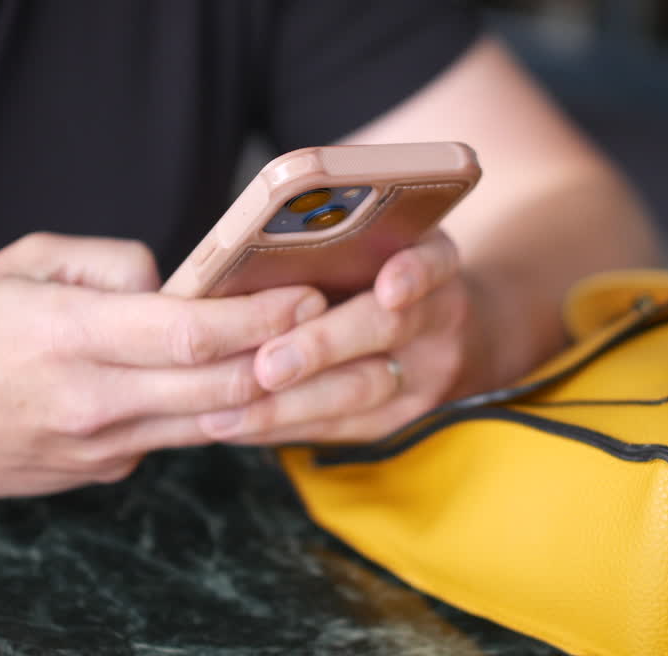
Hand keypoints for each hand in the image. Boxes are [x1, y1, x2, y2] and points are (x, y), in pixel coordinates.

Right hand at [0, 233, 325, 504]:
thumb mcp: (22, 261)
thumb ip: (111, 262)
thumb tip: (180, 280)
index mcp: (70, 336)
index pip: (192, 332)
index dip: (261, 316)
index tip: (310, 294)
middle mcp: (94, 401)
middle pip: (222, 387)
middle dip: (295, 362)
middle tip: (348, 335)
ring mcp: (102, 447)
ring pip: (213, 423)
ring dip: (279, 398)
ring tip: (334, 371)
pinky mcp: (104, 471)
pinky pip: (178, 436)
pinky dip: (221, 411)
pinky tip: (254, 387)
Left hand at [197, 229, 485, 443]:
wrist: (435, 330)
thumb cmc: (374, 266)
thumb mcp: (374, 238)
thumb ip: (331, 239)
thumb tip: (254, 250)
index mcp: (429, 257)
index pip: (432, 260)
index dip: (413, 273)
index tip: (389, 289)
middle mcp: (438, 315)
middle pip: (389, 328)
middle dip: (323, 347)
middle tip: (268, 366)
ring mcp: (424, 374)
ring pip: (362, 392)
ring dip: (290, 404)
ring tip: (229, 411)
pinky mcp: (398, 418)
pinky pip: (339, 428)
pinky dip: (281, 426)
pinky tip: (234, 426)